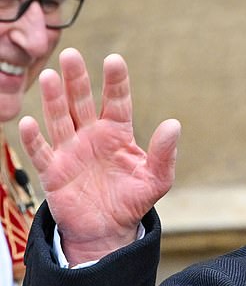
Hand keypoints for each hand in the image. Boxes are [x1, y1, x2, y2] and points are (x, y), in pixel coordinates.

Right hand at [19, 47, 180, 264]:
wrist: (108, 230)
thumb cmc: (132, 200)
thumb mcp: (156, 180)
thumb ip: (164, 154)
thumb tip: (174, 124)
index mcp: (117, 133)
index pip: (116, 101)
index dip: (115, 81)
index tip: (114, 60)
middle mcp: (91, 135)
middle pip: (81, 102)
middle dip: (76, 80)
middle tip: (71, 55)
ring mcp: (70, 151)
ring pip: (59, 119)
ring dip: (53, 99)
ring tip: (49, 76)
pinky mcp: (54, 171)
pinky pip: (42, 152)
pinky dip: (35, 139)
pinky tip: (31, 123)